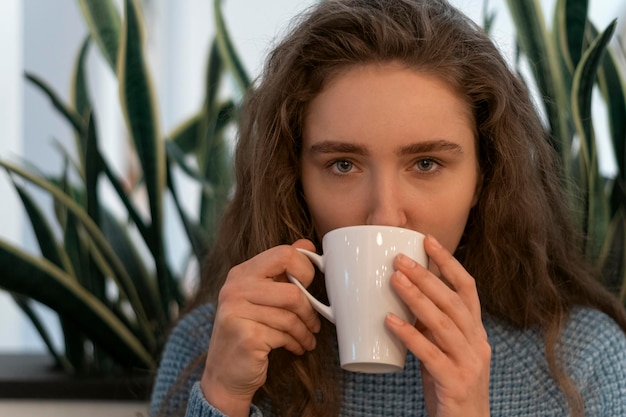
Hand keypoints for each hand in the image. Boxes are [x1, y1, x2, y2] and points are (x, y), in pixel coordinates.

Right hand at [200, 240, 320, 416]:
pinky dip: (295, 343)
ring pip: (290, 317)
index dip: (305, 269)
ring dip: (305, 331)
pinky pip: (284, 335)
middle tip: (315, 322)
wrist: (225, 374)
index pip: (283, 253)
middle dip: (309, 310)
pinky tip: (295, 348)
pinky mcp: (245, 336)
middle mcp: (234, 289)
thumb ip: (281, 270)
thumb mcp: (261, 296)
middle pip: (292, 291)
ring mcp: (237, 312)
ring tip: (307, 338)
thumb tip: (306, 245)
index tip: (309, 287)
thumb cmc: (248, 331)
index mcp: (241, 273)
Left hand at [385, 234, 490, 416]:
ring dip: (417, 299)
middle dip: (427, 276)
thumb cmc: (450, 384)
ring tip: (394, 280)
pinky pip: (431, 355)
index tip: (427, 240)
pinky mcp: (455, 382)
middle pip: (454, 301)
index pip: (468, 288)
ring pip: (444, 324)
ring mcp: (470, 362)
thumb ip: (430, 327)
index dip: (449, 262)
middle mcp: (477, 342)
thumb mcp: (443, 349)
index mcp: (475, 330)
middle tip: (399, 259)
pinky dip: (410, 336)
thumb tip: (402, 298)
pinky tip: (390, 322)